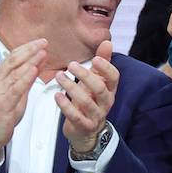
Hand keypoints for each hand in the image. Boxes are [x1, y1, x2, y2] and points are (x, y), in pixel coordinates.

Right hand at [0, 38, 46, 159]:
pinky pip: (15, 87)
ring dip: (30, 60)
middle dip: (30, 49)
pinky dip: (25, 77)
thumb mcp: (17, 92)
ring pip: (15, 71)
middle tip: (44, 42)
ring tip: (42, 52)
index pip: (13, 56)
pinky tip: (34, 69)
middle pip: (14, 59)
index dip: (28, 47)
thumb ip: (26, 78)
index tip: (41, 41)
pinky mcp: (2, 102)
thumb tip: (38, 62)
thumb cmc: (2, 113)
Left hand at [57, 39, 119, 154]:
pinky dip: (66, 105)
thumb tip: (107, 42)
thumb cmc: (90, 101)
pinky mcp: (84, 126)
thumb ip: (102, 62)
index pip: (114, 77)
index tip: (95, 58)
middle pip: (100, 88)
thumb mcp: (96, 81)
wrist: (86, 130)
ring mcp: (96, 115)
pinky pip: (76, 116)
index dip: (106, 68)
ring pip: (87, 102)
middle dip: (85, 75)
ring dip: (72, 87)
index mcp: (110, 89)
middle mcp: (105, 102)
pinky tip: (57, 95)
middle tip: (71, 65)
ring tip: (59, 76)